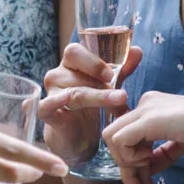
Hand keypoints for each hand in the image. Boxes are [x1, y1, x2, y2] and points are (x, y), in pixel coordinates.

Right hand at [37, 42, 140, 164]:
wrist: (79, 133)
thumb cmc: (92, 101)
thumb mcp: (109, 84)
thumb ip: (122, 67)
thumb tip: (137, 51)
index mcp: (70, 63)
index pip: (74, 51)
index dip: (93, 61)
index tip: (112, 74)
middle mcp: (57, 75)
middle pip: (73, 71)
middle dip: (97, 80)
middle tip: (118, 90)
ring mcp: (51, 93)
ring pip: (72, 92)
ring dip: (97, 97)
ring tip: (118, 103)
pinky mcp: (47, 113)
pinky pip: (46, 106)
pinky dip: (54, 102)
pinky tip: (66, 99)